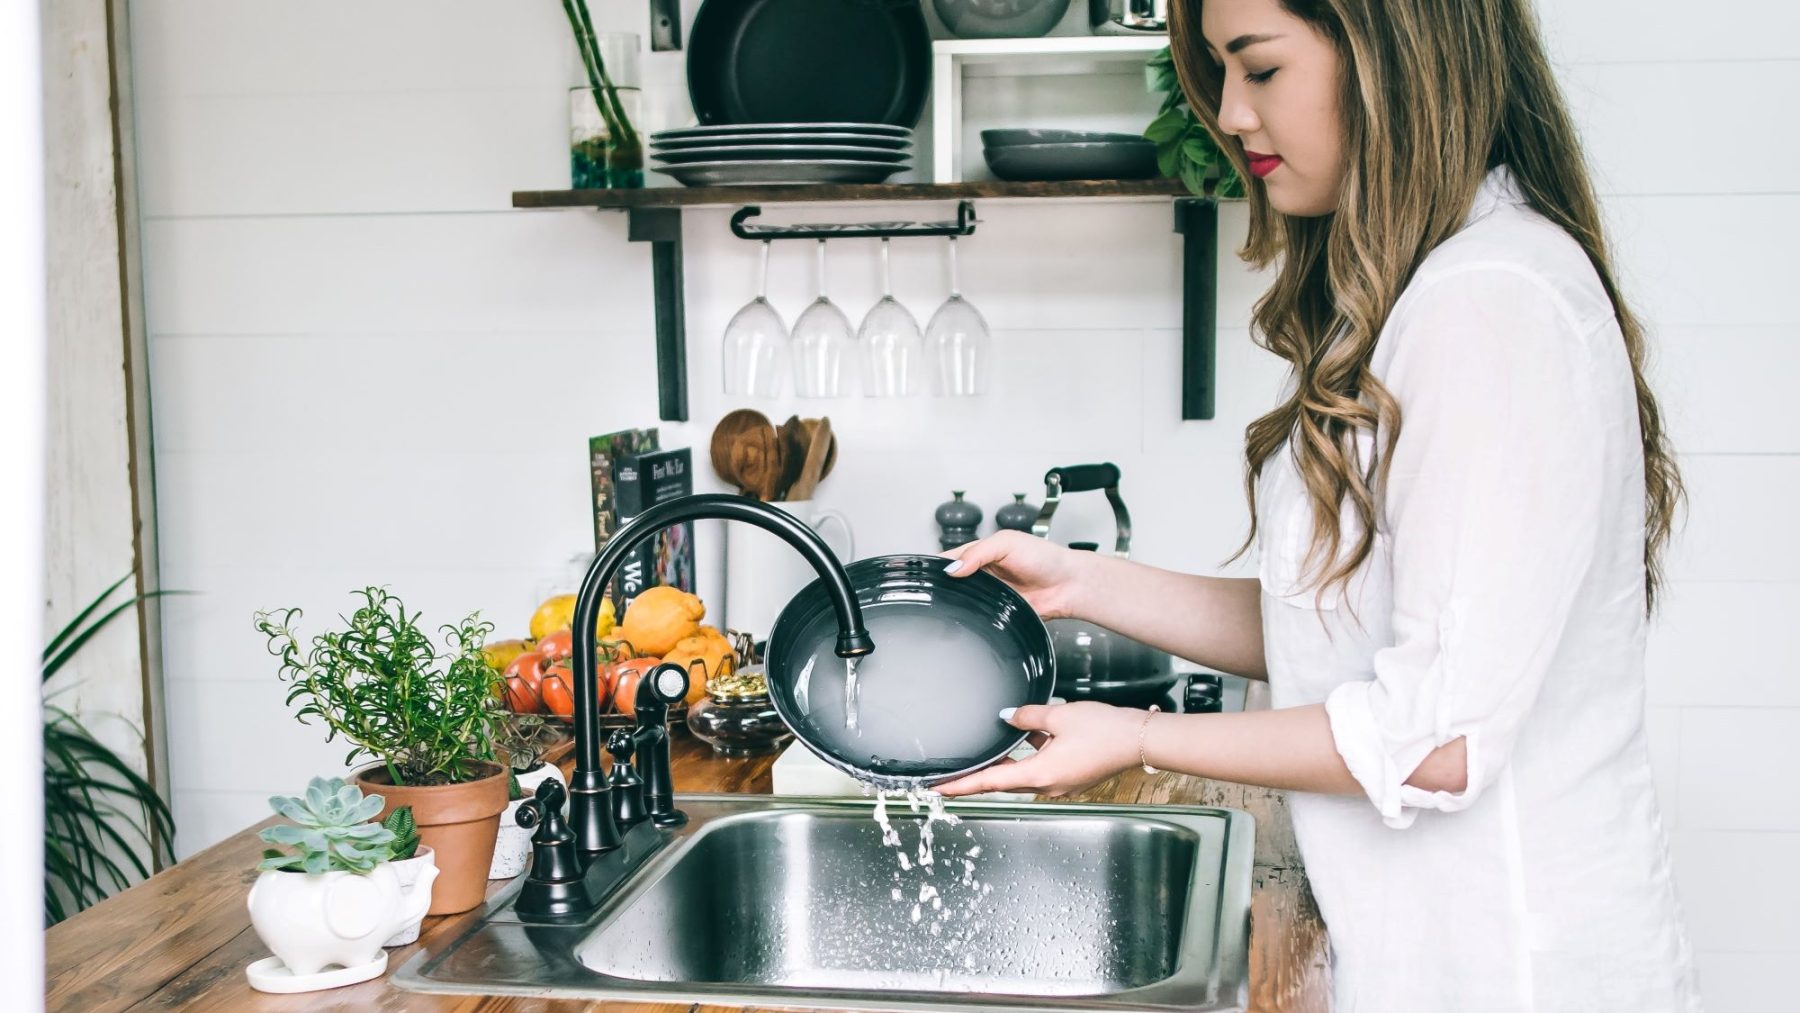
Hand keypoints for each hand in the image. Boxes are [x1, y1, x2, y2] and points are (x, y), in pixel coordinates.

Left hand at [935, 701, 1145, 797]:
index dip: (962, 785)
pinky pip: (1042, 766)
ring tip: (988, 748)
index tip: (939, 789)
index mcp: (1040, 774)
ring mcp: (1061, 783)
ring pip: (1024, 772)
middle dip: (979, 775)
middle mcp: (1048, 784)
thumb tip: (1008, 716)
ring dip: (1007, 761)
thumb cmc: (1104, 730)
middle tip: (953, 773)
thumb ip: (1028, 717)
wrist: (1139, 739)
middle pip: (1004, 780)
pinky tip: (1030, 734)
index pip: (990, 782)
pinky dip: (1031, 754)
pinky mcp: (1072, 776)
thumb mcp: (1059, 716)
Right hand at [941, 530, 1089, 619]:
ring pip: (961, 600)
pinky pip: (977, 616)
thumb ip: (978, 552)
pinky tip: (967, 615)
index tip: (925, 573)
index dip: (937, 565)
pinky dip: (970, 616)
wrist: (1068, 585)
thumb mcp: (1008, 543)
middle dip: (943, 585)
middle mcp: (982, 573)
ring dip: (956, 602)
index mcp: (981, 552)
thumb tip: (953, 568)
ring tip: (949, 602)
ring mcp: (989, 594)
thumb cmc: (1046, 558)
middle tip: (934, 590)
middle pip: (952, 581)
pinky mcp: (996, 612)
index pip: (950, 558)